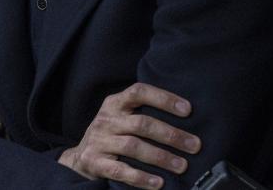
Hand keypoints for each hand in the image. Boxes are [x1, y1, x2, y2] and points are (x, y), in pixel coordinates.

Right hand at [59, 82, 201, 188]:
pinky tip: (159, 183)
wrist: (78, 158)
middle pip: (142, 124)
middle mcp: (106, 119)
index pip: (139, 92)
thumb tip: (186, 117)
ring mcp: (98, 141)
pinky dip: (141, 178)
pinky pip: (121, 170)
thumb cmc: (112, 134)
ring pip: (134, 147)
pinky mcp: (94, 163)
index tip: (188, 110)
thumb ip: (143, 112)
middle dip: (171, 135)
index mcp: (115, 103)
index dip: (164, 99)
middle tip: (194, 146)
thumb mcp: (121, 116)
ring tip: (182, 165)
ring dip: (161, 157)